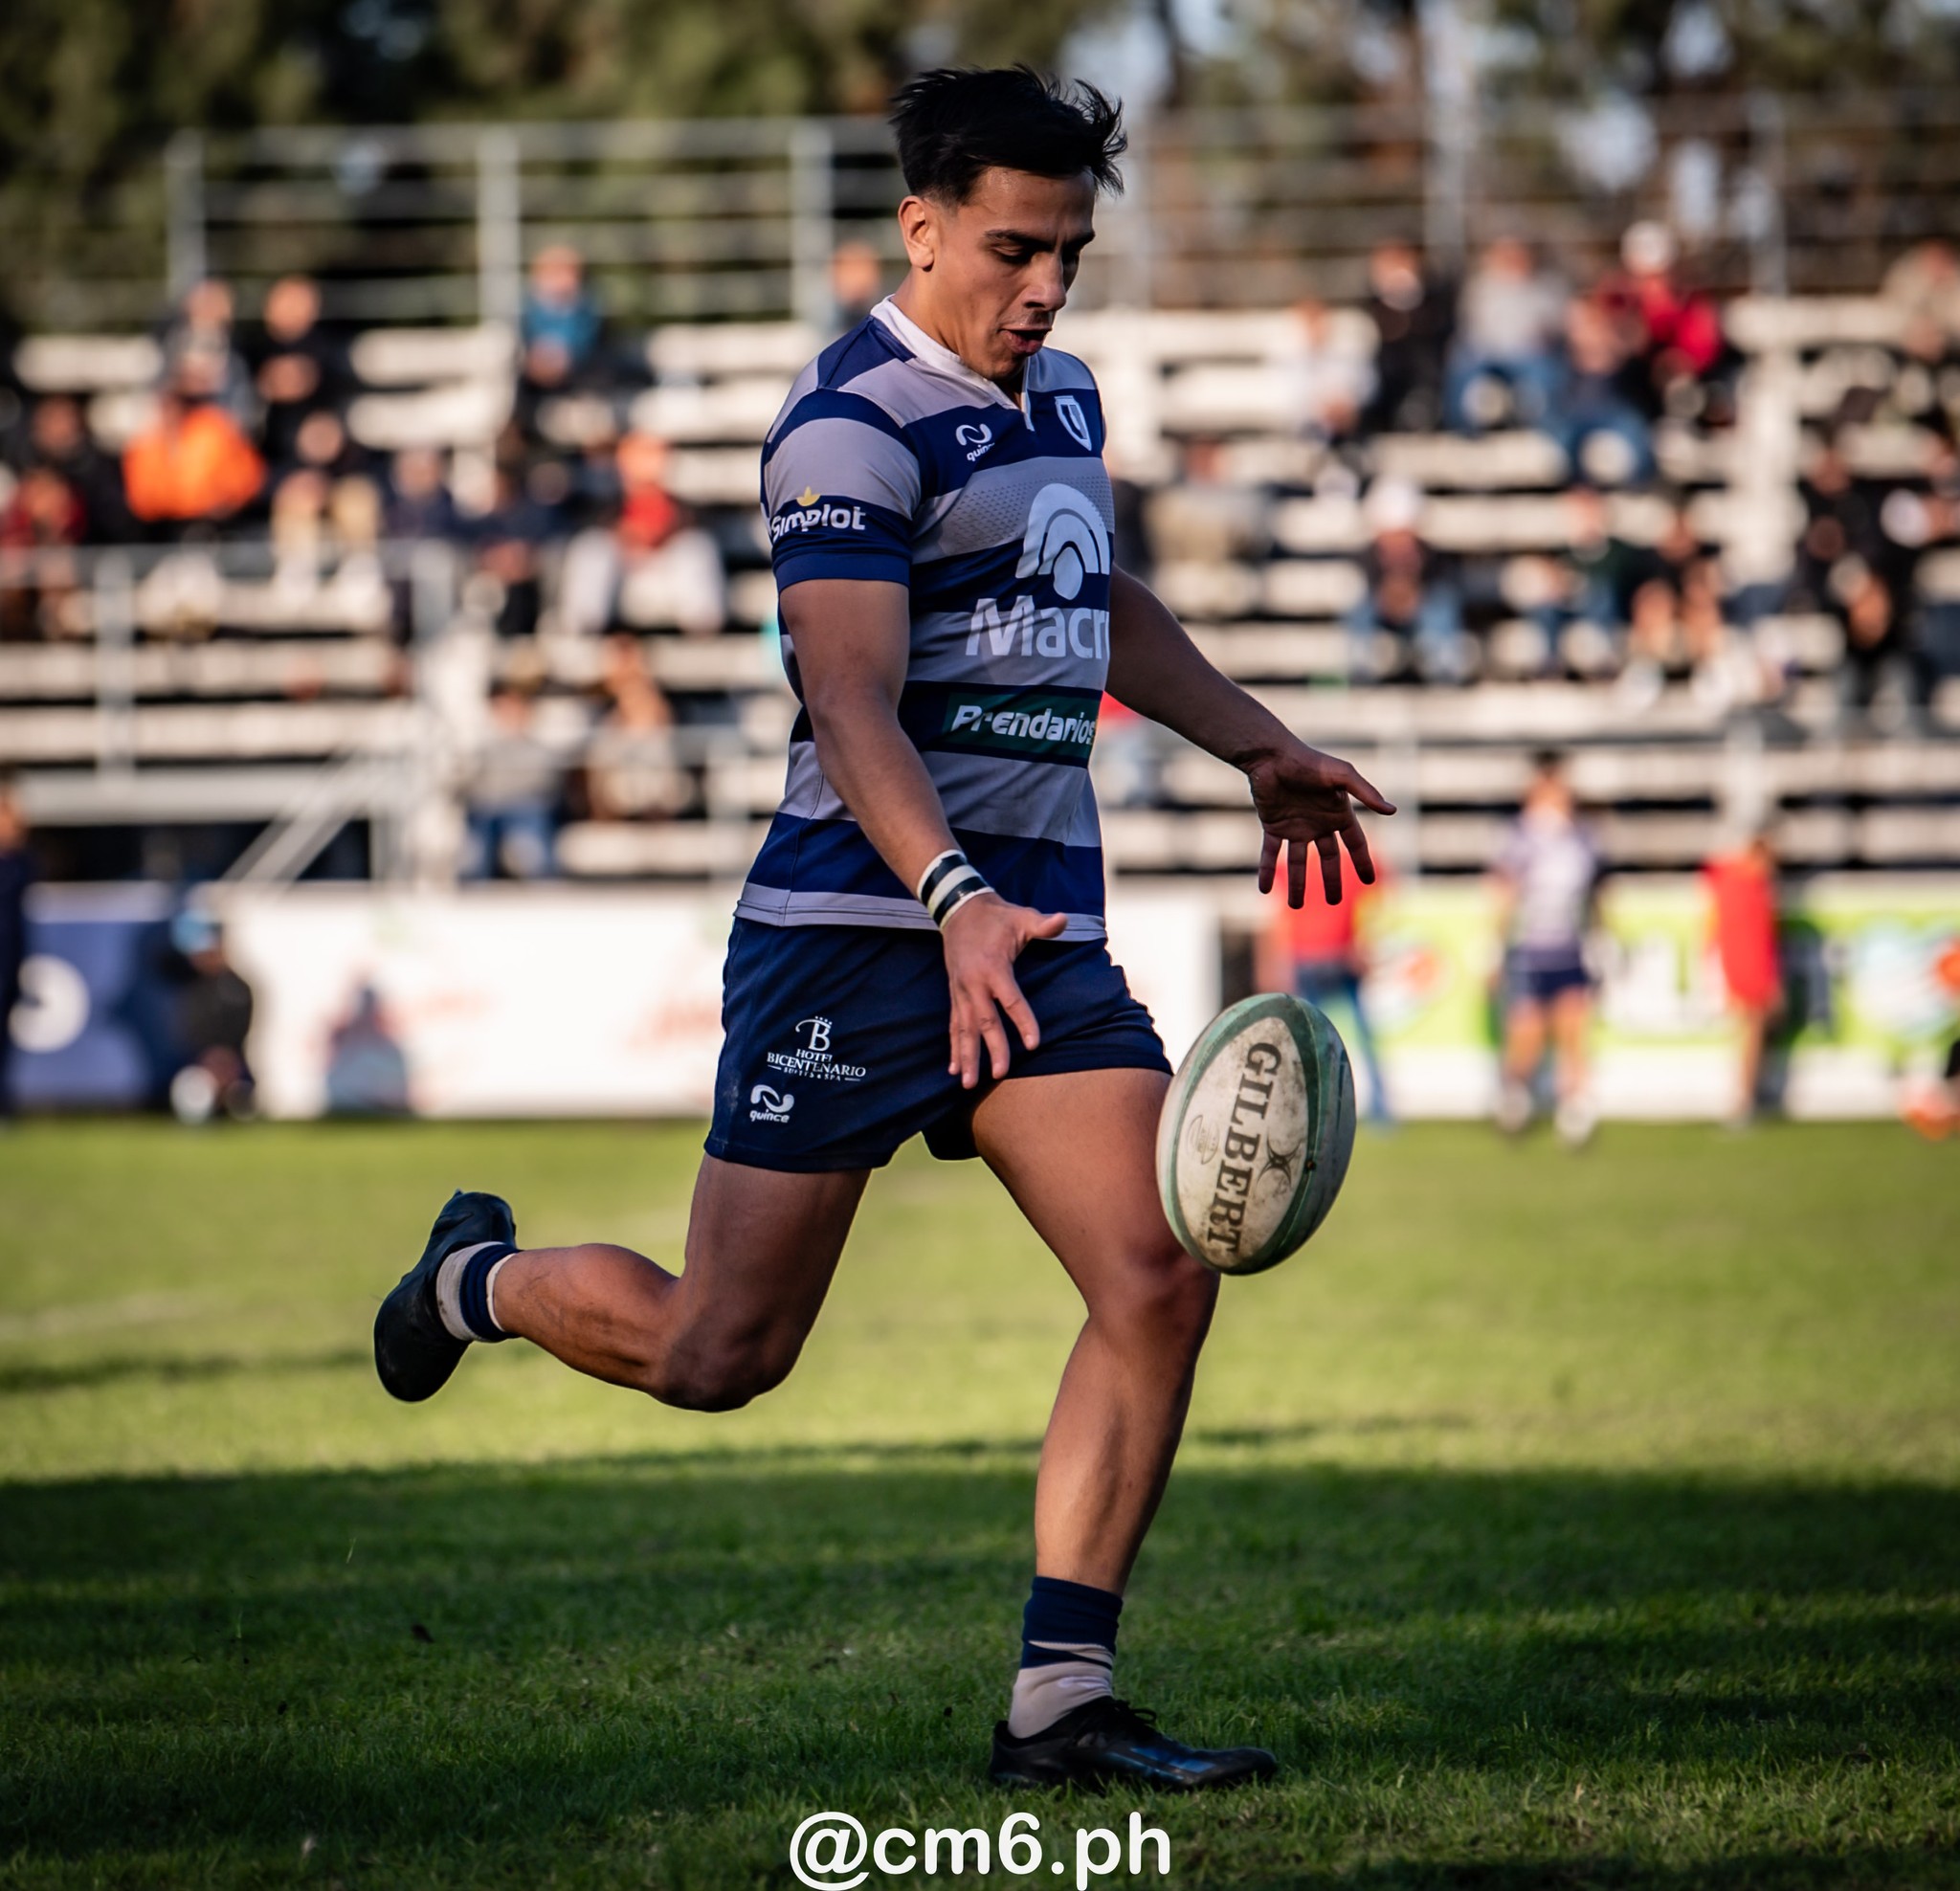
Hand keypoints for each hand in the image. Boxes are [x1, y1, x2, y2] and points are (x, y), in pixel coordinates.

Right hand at [940, 891, 1066, 1087]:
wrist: (959, 909)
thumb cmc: (995, 916)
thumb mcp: (1021, 917)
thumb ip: (1043, 924)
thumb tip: (1064, 919)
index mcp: (992, 968)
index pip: (1011, 1000)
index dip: (1023, 1022)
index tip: (1034, 1044)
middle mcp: (973, 984)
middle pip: (985, 1022)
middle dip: (992, 1049)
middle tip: (1000, 1074)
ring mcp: (961, 991)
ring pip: (963, 1029)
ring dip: (966, 1056)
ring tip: (968, 1083)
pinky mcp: (954, 994)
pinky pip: (953, 1025)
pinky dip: (953, 1047)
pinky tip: (953, 1069)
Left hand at [1247, 741, 1395, 906]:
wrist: (1271, 756)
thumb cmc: (1308, 761)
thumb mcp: (1341, 775)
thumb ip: (1365, 792)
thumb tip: (1392, 811)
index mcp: (1337, 813)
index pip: (1355, 843)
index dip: (1362, 862)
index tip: (1370, 882)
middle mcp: (1318, 823)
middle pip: (1328, 859)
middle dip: (1331, 880)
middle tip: (1334, 903)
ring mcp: (1295, 826)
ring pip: (1297, 862)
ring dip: (1297, 884)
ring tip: (1296, 906)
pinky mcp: (1273, 826)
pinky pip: (1270, 854)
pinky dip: (1267, 871)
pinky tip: (1263, 890)